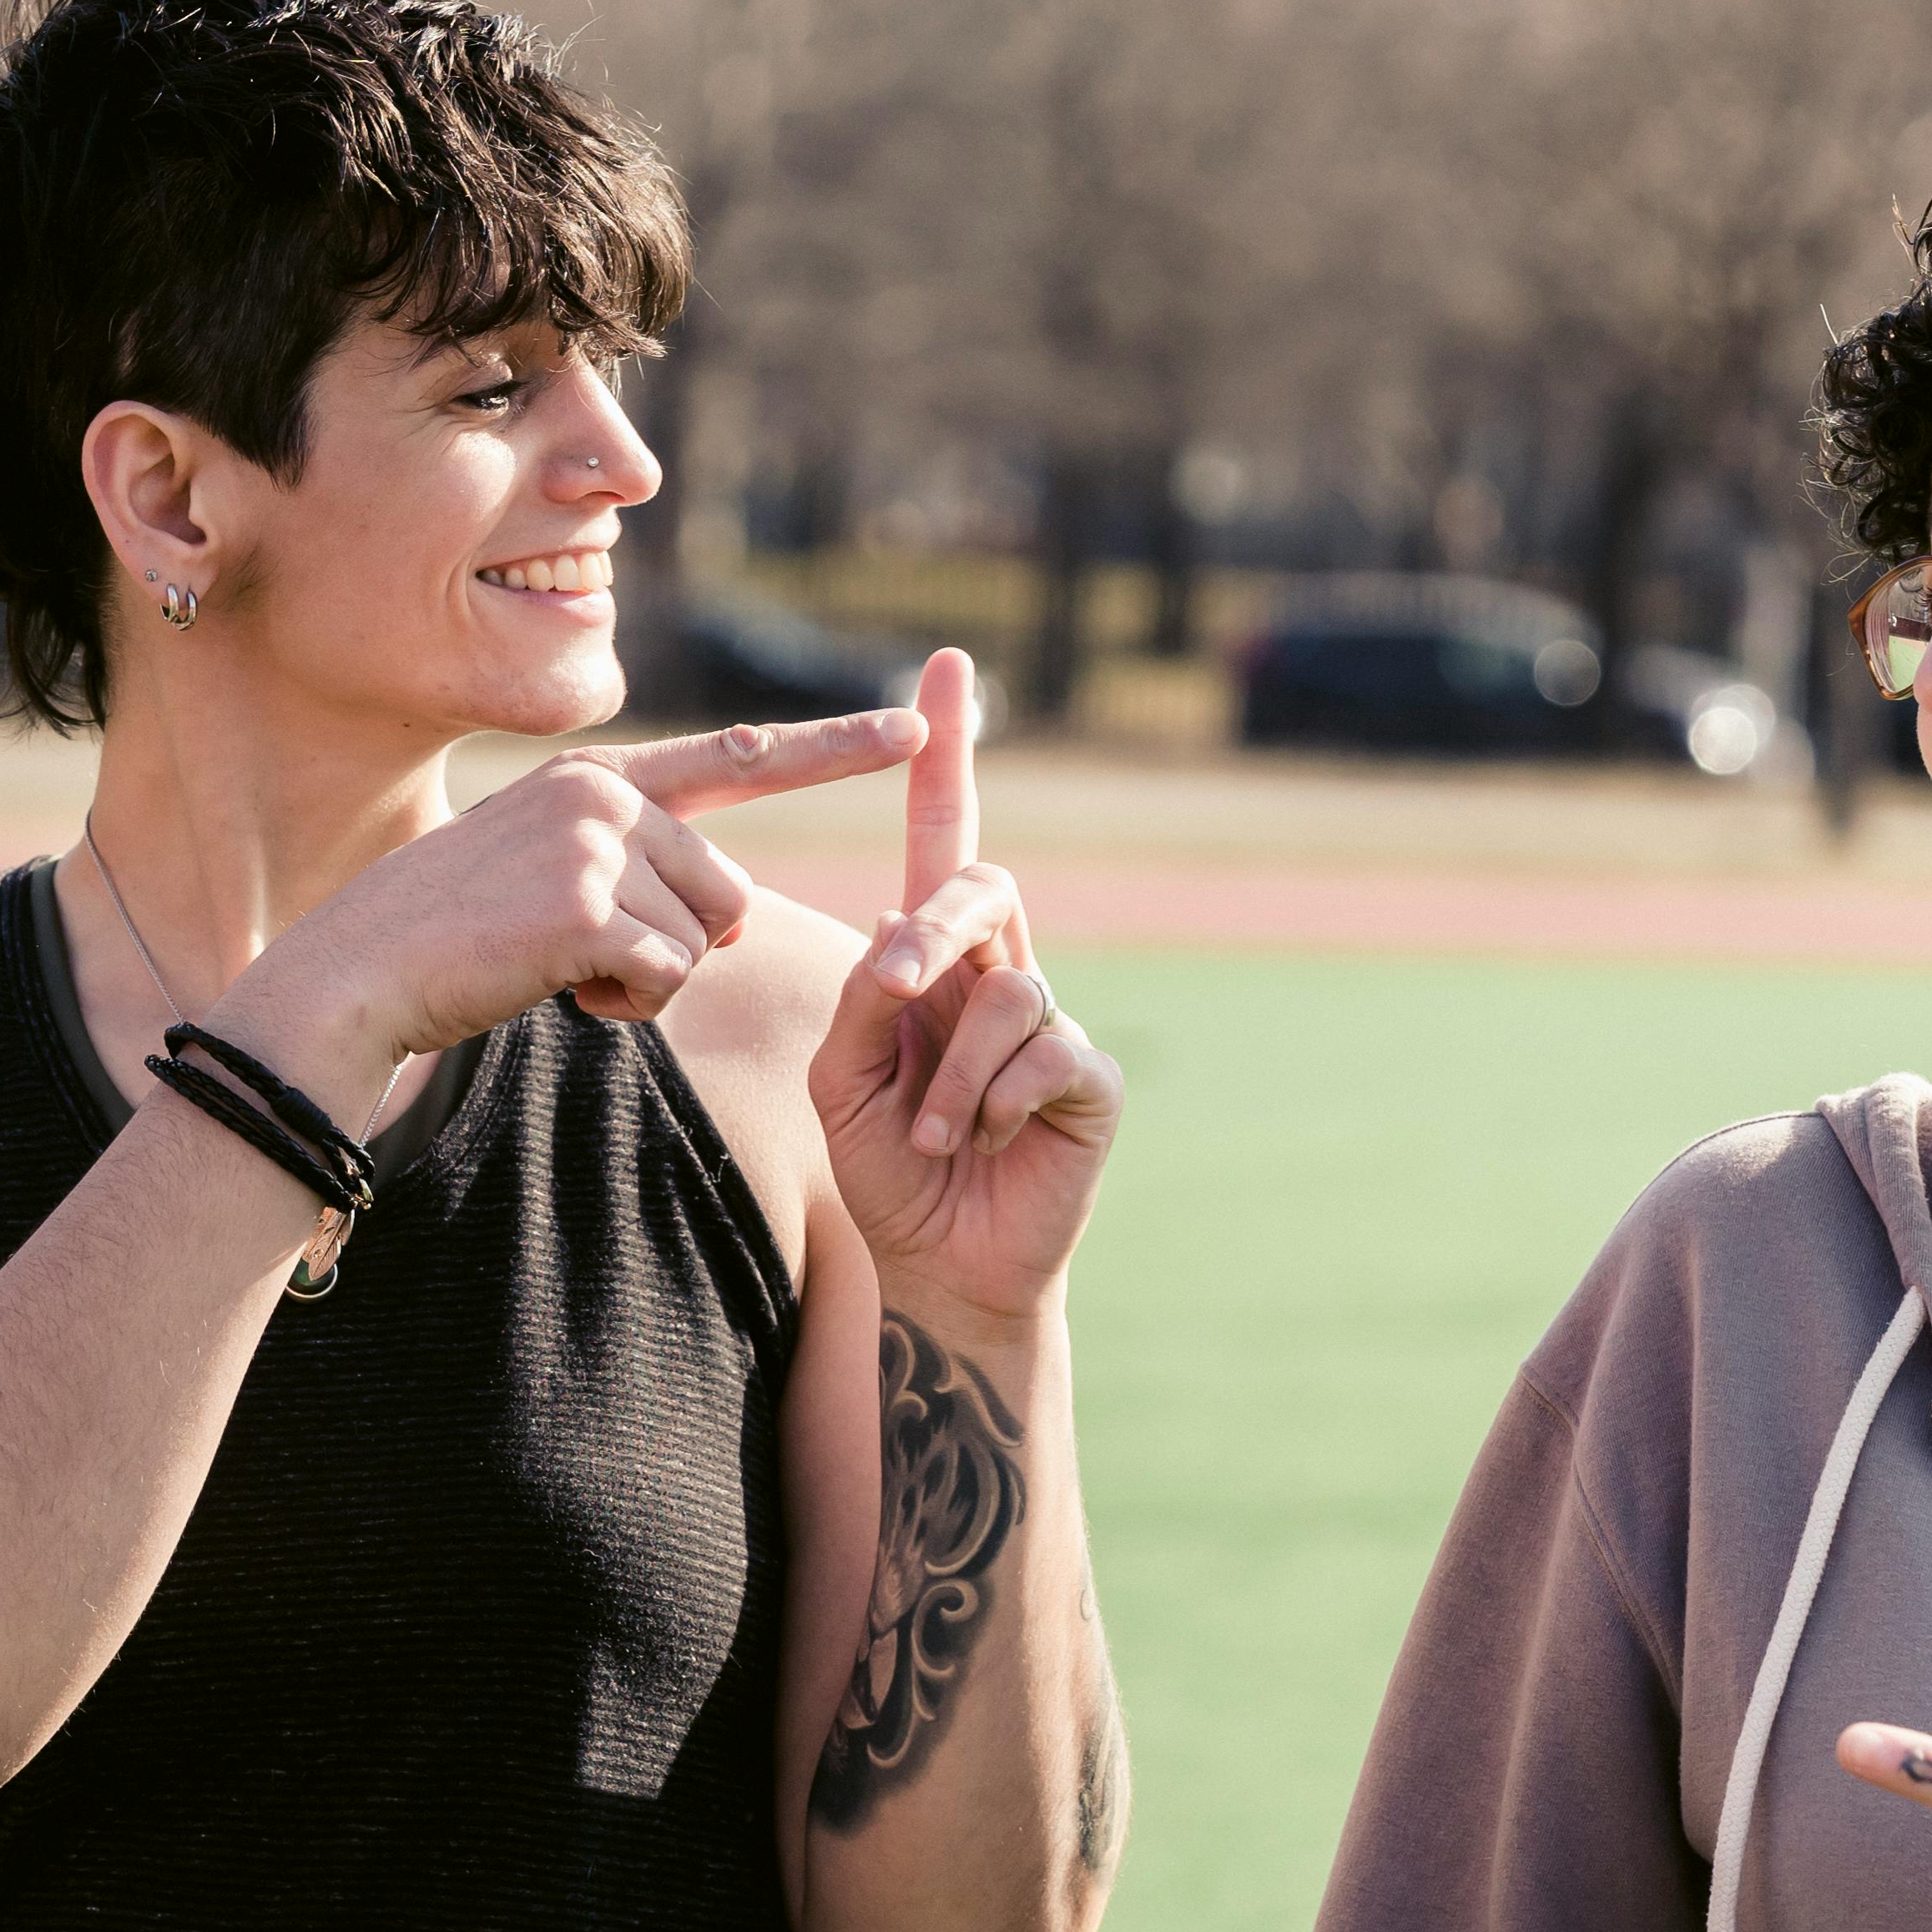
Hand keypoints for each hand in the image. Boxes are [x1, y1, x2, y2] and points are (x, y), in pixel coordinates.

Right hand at [220, 708, 933, 1101]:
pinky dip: (625, 1005)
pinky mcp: (587, 907)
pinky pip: (668, 978)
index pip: (739, 758)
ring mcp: (595, 845)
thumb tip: (731, 921)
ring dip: (649, 981)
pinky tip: (557, 985)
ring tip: (562, 964)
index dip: (833, 751)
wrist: (363, 970)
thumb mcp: (551, 874)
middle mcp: (605, 795)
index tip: (913, 731)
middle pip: (731, 894)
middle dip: (681, 947)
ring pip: (705, 941)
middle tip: (587, 953)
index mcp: (601, 780)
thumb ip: (639, 870)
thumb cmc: (457, 937)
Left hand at [810, 650, 1124, 1332]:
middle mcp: (999, 972)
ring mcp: (1051, 1021)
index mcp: (934, 959)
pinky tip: (985, 1142)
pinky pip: (1045, 1051)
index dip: (948, 758)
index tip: (946, 669)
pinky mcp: (1090, 1075)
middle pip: (981, 885)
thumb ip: (857, 1003)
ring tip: (936, 1137)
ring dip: (950, 1074)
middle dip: (931, 925)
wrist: (940, 1262)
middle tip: (891, 983)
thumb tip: (895, 942)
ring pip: (1007, 989)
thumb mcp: (841, 1076)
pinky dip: (993, 1102)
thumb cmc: (887, 1165)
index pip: (943, 841)